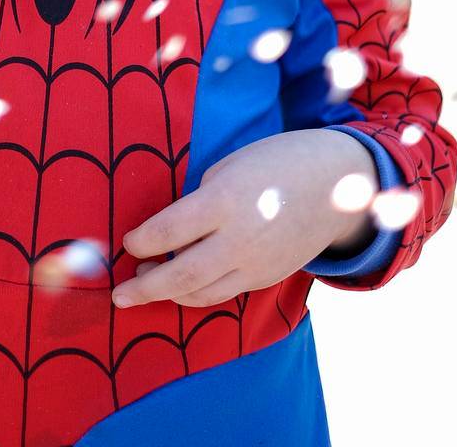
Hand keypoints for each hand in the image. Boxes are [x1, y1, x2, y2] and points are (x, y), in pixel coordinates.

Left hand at [112, 129, 378, 308]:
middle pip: (182, 276)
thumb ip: (201, 201)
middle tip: (120, 294)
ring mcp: (256, 265)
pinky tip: (183, 285)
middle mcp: (239, 239)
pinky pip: (225, 291)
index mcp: (225, 201)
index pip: (169, 231)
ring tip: (146, 286)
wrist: (336, 185)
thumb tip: (170, 231)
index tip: (128, 243)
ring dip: (169, 294)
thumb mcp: (230, 167)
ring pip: (202, 293)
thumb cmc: (276, 162)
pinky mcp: (267, 279)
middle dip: (145, 288)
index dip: (142, 242)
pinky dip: (199, 292)